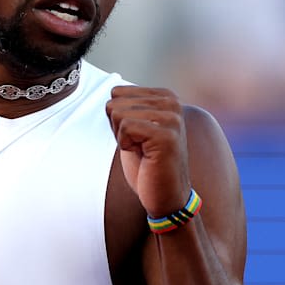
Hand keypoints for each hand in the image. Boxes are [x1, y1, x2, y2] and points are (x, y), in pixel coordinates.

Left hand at [106, 86, 191, 217]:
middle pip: (115, 101)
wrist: (165, 195)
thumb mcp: (135, 127)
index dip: (117, 119)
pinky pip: (125, 127)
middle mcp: (172, 102)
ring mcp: (171, 117)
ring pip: (118, 113)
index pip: (116, 92)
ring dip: (122, 137)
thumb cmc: (146, 163)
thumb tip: (112, 89)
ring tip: (143, 150)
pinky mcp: (166, 135)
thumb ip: (127, 105)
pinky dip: (126, 145)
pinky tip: (144, 155)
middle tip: (139, 145)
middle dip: (118, 128)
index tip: (137, 135)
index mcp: (165, 96)